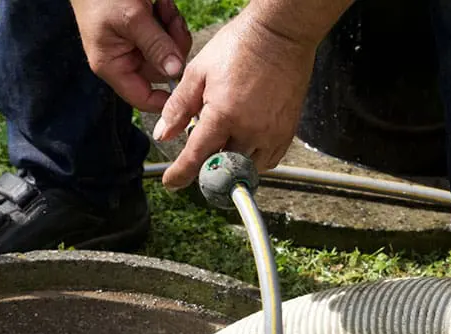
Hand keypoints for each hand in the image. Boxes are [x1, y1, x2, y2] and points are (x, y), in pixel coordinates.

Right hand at [71, 0, 192, 111]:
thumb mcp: (132, 18)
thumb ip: (156, 45)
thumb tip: (176, 72)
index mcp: (113, 66)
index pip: (142, 98)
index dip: (166, 100)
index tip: (187, 87)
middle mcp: (125, 59)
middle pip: (163, 71)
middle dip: (173, 46)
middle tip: (171, 20)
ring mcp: (136, 45)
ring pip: (169, 51)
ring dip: (172, 29)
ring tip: (163, 6)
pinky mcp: (145, 31)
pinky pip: (167, 34)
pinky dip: (170, 19)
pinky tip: (162, 3)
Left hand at [153, 10, 318, 188]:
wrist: (280, 34)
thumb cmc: (239, 46)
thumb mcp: (198, 72)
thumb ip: (178, 106)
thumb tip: (163, 134)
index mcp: (223, 114)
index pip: (196, 157)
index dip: (180, 174)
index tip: (171, 182)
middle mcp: (250, 130)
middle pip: (222, 167)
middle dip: (207, 165)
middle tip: (200, 153)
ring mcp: (271, 133)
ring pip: (247, 168)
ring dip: (231, 164)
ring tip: (224, 144)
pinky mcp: (287, 132)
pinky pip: (269, 161)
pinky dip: (253, 160)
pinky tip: (244, 145)